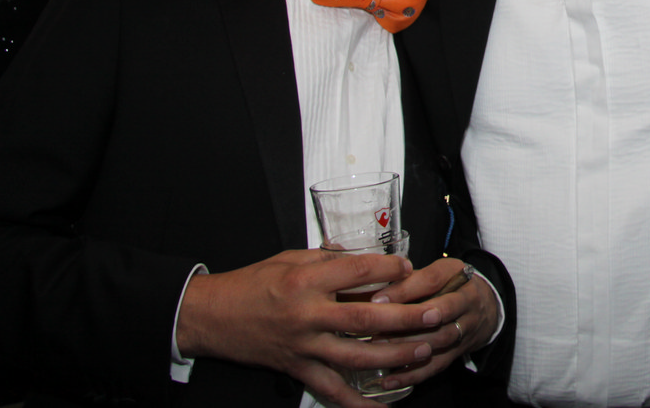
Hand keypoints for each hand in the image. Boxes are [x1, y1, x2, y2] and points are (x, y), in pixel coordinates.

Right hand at [177, 249, 450, 407]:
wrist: (213, 315)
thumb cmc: (253, 283)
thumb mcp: (291, 258)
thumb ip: (330, 259)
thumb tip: (366, 257)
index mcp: (307, 280)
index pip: (358, 272)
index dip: (389, 268)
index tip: (410, 268)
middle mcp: (308, 314)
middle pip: (366, 318)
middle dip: (405, 318)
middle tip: (436, 314)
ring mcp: (303, 345)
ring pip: (356, 356)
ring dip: (393, 355)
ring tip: (423, 350)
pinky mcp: (297, 368)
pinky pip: (330, 390)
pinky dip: (356, 402)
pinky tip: (380, 407)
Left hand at [368, 257, 500, 389]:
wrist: (487, 304)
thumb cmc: (451, 284)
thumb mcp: (436, 271)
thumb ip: (410, 279)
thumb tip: (374, 289)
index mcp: (458, 274)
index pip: (432, 280)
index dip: (404, 290)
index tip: (376, 300)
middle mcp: (468, 300)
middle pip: (442, 312)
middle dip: (410, 323)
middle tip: (378, 331)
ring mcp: (467, 326)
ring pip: (440, 340)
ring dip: (410, 347)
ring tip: (381, 351)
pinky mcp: (461, 350)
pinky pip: (439, 364)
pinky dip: (414, 373)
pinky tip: (391, 378)